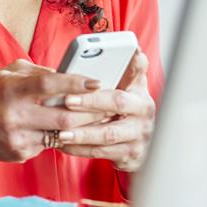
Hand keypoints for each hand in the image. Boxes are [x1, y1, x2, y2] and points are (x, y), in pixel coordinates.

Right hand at [0, 59, 104, 185]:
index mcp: (11, 89)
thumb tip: (69, 74)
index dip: (75, 83)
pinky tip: (67, 129)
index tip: (96, 82)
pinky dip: (60, 136)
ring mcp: (17, 138)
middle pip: (63, 116)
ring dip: (81, 127)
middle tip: (107, 106)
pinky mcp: (20, 154)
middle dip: (90, 112)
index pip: (49, 85)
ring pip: (60, 134)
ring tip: (96, 118)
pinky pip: (49, 144)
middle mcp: (14, 115)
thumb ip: (38, 72)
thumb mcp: (9, 74)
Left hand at [57, 49, 155, 171]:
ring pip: (107, 134)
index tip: (97, 77)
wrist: (142, 146)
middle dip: (91, 102)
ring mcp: (139, 137)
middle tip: (68, 100)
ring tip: (61, 131)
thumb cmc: (129, 112)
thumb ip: (131, 71)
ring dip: (82, 133)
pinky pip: (101, 153)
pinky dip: (80, 149)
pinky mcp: (130, 156)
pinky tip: (64, 144)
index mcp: (141, 94)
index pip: (134, 77)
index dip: (127, 68)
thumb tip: (135, 50)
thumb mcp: (133, 90)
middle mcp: (144, 115)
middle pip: (117, 104)